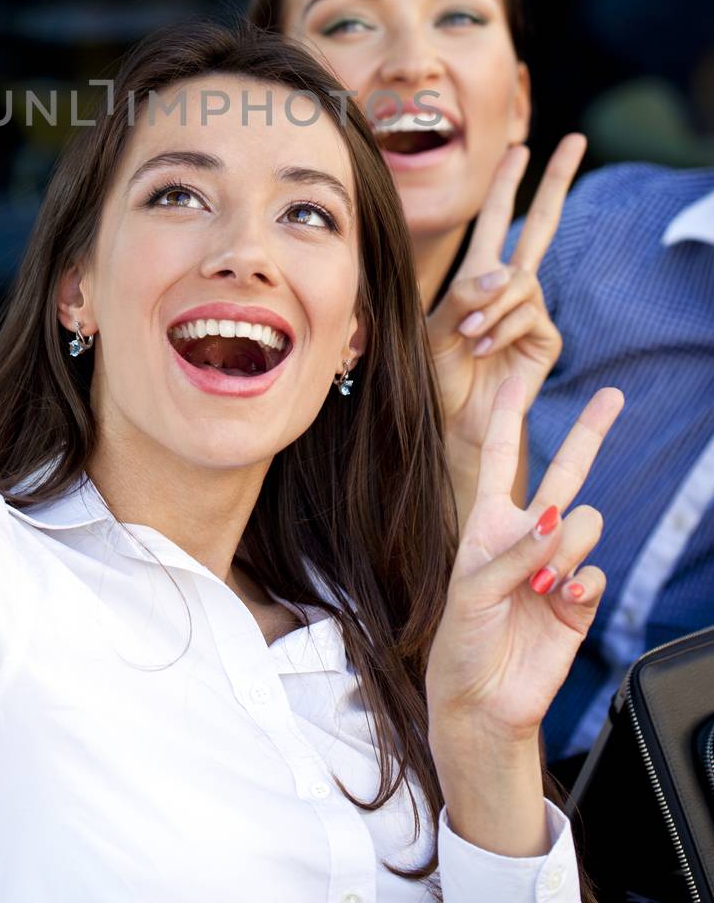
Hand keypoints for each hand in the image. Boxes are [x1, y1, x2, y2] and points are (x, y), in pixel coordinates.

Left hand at [427, 375, 623, 747]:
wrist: (481, 699)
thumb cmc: (462, 640)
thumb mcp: (471, 588)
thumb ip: (514, 552)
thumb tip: (558, 521)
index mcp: (490, 522)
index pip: (501, 456)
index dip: (509, 415)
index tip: (518, 376)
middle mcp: (528, 535)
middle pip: (566, 471)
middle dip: (590, 433)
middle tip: (614, 396)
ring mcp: (558, 565)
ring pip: (585, 523)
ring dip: (567, 546)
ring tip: (540, 583)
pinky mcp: (580, 599)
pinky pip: (596, 572)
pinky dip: (581, 583)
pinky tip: (561, 600)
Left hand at [430, 135, 585, 465]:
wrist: (452, 420)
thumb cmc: (435, 374)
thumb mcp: (433, 327)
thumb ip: (462, 297)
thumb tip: (503, 274)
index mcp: (478, 275)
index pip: (498, 218)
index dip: (509, 183)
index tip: (523, 147)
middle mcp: (509, 286)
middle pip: (541, 224)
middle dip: (557, 181)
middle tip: (575, 140)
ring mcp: (531, 311)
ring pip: (519, 282)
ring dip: (489, 306)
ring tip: (468, 334)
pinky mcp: (546, 339)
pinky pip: (528, 314)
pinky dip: (501, 326)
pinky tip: (484, 347)